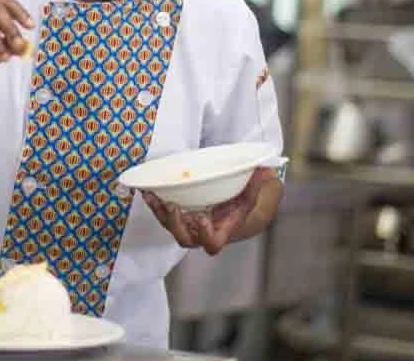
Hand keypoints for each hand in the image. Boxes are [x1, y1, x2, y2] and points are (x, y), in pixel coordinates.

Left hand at [142, 167, 279, 255]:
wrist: (235, 207)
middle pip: (184, 238)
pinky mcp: (179, 215)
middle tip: (172, 205)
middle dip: (175, 224)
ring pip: (170, 225)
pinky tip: (147, 191)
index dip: (205, 234)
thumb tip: (265, 170)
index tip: (203, 217)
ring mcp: (188, 225)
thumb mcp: (254, 193)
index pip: (212, 243)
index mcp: (222, 231)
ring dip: (159, 212)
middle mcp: (202, 232)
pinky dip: (154, 203)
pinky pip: (163, 213)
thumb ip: (258, 184)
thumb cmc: (245, 203)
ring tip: (152, 195)